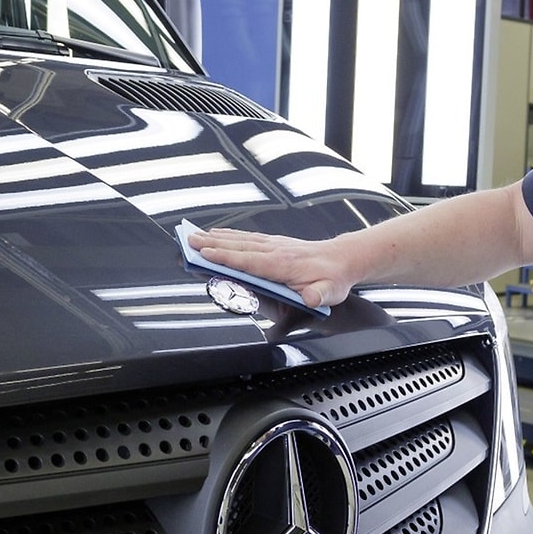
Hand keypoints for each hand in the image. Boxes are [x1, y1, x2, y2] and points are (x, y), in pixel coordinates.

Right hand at [186, 227, 356, 309]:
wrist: (343, 258)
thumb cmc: (333, 278)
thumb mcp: (330, 292)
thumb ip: (319, 296)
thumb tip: (310, 298)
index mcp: (283, 264)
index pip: (249, 260)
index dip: (226, 258)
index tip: (206, 254)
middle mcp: (276, 250)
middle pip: (238, 246)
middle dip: (212, 244)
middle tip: (189, 241)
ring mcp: (274, 244)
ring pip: (240, 239)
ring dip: (217, 237)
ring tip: (195, 236)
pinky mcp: (274, 242)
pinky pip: (247, 237)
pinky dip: (230, 235)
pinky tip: (218, 234)